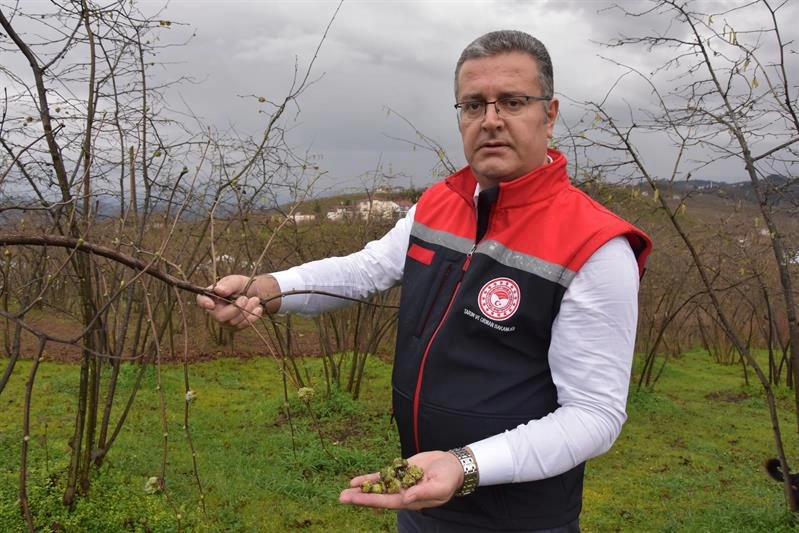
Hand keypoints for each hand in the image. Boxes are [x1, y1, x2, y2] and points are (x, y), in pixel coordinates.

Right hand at [196, 274, 277, 328]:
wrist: (254, 294)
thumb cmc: (240, 286)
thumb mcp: (235, 281)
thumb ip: (228, 284)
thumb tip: (219, 290)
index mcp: (211, 296)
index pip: (201, 300)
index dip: (204, 303)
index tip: (211, 304)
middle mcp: (214, 311)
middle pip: (220, 316)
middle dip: (235, 308)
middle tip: (246, 298)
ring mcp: (225, 321)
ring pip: (234, 322)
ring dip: (247, 310)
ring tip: (256, 299)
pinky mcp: (235, 327)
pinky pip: (243, 325)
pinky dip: (252, 316)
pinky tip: (258, 308)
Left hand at [339, 451, 463, 510]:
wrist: (452, 464)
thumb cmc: (449, 478)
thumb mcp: (440, 486)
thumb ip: (423, 493)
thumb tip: (406, 499)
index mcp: (411, 500)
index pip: (387, 502)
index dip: (371, 500)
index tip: (357, 499)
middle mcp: (402, 494)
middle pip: (377, 497)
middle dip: (359, 498)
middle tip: (341, 498)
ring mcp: (399, 483)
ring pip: (376, 487)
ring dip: (360, 490)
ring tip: (343, 493)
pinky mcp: (399, 472)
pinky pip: (381, 476)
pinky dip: (369, 479)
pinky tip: (356, 481)